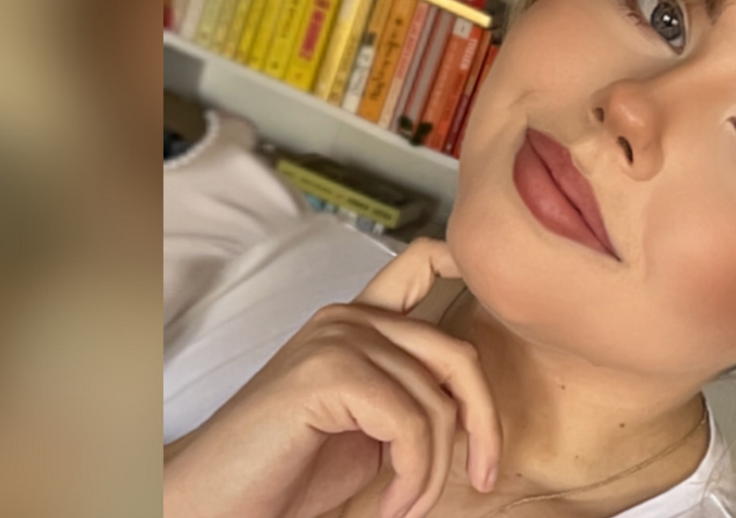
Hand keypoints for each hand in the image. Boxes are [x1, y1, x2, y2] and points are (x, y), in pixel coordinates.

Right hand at [163, 238, 500, 517]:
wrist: (212, 498)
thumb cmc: (286, 469)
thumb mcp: (369, 426)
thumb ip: (414, 397)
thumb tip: (474, 410)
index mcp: (359, 320)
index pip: (425, 263)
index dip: (467, 265)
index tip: (503, 297)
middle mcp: (350, 318)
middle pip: (458, 353)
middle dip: (483, 423)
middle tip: (482, 473)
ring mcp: (338, 340)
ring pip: (437, 402)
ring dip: (432, 471)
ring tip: (407, 506)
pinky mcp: (329, 374)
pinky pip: (411, 425)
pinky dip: (414, 476)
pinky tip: (393, 504)